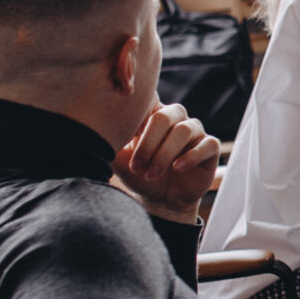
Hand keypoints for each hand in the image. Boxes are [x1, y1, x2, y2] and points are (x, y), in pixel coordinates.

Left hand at [112, 103, 221, 223]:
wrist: (162, 199)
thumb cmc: (139, 174)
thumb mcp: (119, 161)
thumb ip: (107, 145)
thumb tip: (89, 133)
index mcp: (152, 114)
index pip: (149, 98)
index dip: (139, 106)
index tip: (127, 127)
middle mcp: (175, 117)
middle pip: (164, 116)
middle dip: (148, 143)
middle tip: (137, 166)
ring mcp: (195, 131)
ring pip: (183, 131)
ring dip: (164, 154)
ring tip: (151, 174)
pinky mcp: (210, 147)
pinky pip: (206, 144)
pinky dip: (190, 156)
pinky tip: (177, 168)